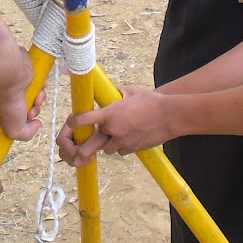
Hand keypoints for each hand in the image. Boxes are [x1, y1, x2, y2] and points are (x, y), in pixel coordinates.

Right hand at [0, 82, 42, 142]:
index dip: (24, 121)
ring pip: (34, 97)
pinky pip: (39, 85)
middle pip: (26, 108)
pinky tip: (40, 89)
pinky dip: (42, 89)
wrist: (12, 75)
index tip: (27, 120)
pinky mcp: (27, 76)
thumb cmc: (7, 101)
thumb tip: (37, 124)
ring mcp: (16, 85)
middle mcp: (6, 94)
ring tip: (37, 99)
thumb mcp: (13, 129)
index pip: (14, 117)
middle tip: (32, 110)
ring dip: (39, 100)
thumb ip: (25, 134)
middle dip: (33, 111)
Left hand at [59, 87, 174, 164]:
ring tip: (117, 134)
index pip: (83, 120)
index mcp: (109, 113)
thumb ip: (117, 94)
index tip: (72, 123)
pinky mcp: (132, 149)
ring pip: (106, 149)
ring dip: (108, 144)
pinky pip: (121, 151)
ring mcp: (122, 141)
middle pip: (90, 145)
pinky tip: (130, 137)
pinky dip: (121, 147)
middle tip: (80, 151)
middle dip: (83, 149)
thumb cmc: (151, 101)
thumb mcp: (131, 92)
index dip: (74, 122)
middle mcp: (113, 129)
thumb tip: (112, 93)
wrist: (170, 116)